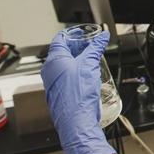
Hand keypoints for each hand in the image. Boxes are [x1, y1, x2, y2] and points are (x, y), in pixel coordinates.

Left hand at [41, 30, 114, 153]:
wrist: (76, 121)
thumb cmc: (78, 95)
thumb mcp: (90, 65)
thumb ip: (96, 48)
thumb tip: (103, 36)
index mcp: (54, 60)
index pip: (60, 39)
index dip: (72, 34)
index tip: (83, 33)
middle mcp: (50, 71)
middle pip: (62, 52)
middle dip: (77, 47)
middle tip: (91, 45)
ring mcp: (53, 83)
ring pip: (65, 65)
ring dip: (78, 60)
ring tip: (92, 59)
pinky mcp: (59, 93)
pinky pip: (66, 77)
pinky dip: (76, 72)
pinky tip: (87, 74)